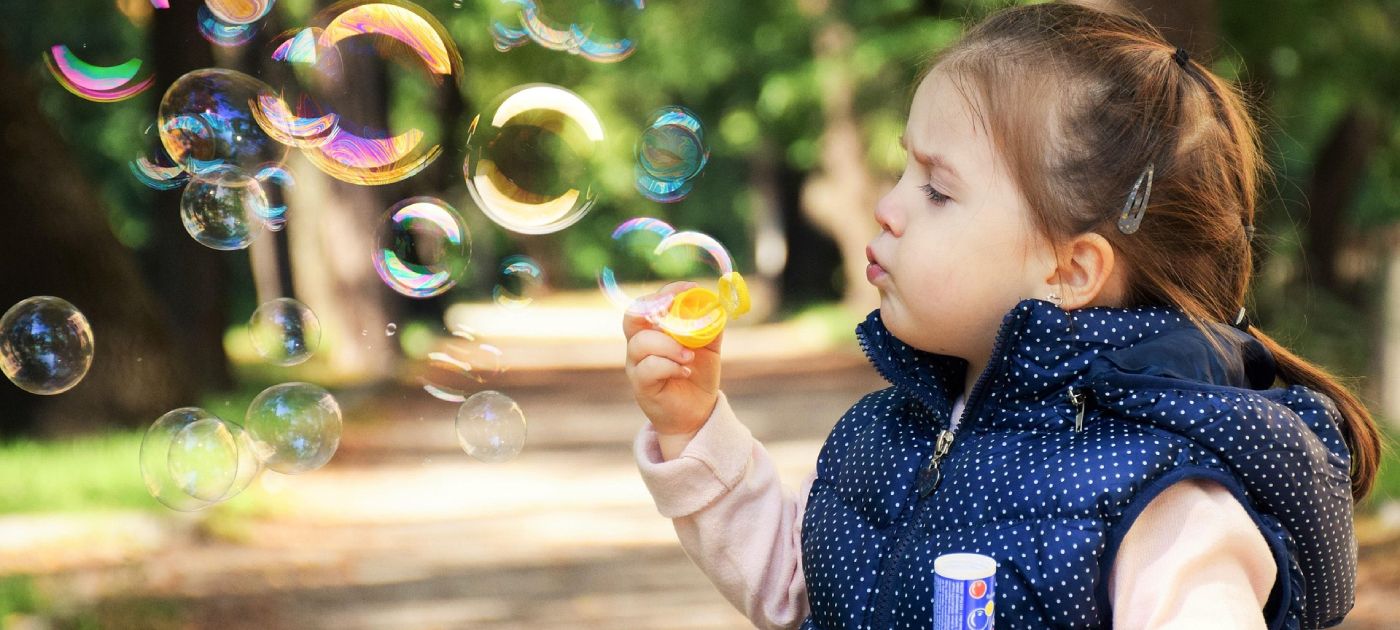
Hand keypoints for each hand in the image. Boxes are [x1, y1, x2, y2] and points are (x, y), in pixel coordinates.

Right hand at [623, 282, 722, 434]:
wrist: (696, 412)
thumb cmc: (697, 374)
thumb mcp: (709, 346)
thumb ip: (711, 325)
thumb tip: (717, 304)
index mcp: (654, 330)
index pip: (649, 303)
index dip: (667, 291)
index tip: (690, 288)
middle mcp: (640, 344)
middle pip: (632, 317)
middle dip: (654, 308)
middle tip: (675, 307)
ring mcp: (637, 365)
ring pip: (641, 343)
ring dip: (669, 345)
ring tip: (689, 355)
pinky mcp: (641, 385)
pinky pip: (648, 368)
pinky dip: (669, 366)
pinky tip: (684, 371)